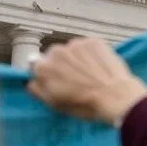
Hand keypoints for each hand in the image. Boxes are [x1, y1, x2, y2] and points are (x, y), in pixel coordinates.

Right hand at [27, 38, 146, 125]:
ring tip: (90, 72)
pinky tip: (100, 65)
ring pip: (72, 49)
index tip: (59, 81)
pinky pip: (88, 46)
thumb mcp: (55, 104)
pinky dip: (92, 53)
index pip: (37, 65)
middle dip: (62, 64)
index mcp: (43, 68)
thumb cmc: (84, 104)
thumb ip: (38, 90)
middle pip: (55, 55)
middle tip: (77, 78)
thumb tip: (31, 81)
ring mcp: (76, 44)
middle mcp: (56, 51)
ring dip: (77, 57)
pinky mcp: (94, 41)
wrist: (115, 95)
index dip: (48, 74)